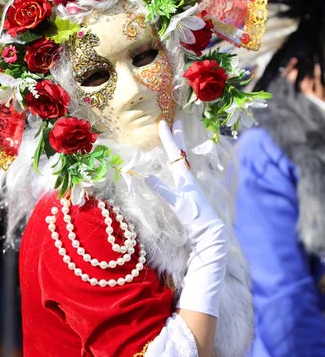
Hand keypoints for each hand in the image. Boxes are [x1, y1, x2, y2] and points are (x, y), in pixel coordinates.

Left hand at [146, 119, 226, 317]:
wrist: (211, 237)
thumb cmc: (198, 223)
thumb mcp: (181, 205)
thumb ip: (169, 193)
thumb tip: (154, 183)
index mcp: (187, 181)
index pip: (179, 155)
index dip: (173, 139)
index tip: (167, 124)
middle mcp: (188, 182)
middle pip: (179, 154)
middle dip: (174, 136)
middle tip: (168, 119)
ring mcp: (188, 191)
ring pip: (178, 164)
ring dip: (172, 147)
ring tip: (165, 130)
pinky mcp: (184, 205)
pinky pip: (169, 194)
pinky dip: (158, 187)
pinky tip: (145, 177)